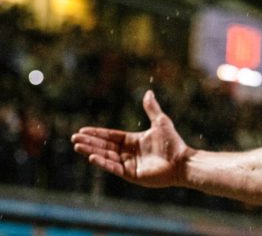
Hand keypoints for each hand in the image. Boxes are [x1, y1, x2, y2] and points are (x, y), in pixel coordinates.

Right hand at [71, 90, 191, 187]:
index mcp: (133, 141)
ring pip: (106, 156)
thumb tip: (148, 92)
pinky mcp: (130, 174)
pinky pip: (113, 167)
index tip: (82, 131)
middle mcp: (128, 153)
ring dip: (91, 151)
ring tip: (77, 147)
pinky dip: (103, 163)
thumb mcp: (160, 122)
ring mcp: (128, 164)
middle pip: (105, 146)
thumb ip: (152, 109)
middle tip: (74, 139)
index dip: (97, 134)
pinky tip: (92, 157)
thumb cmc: (173, 143)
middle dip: (90, 142)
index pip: (110, 136)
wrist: (181, 162)